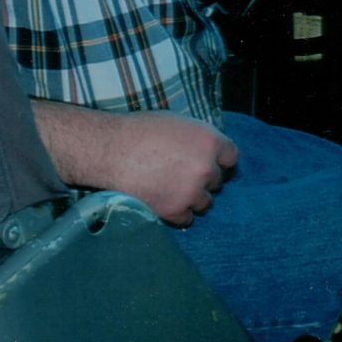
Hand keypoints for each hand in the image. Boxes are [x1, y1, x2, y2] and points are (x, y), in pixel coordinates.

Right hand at [29, 102, 237, 226]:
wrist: (110, 151)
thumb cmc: (138, 131)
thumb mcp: (175, 122)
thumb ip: (196, 137)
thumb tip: (204, 149)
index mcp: (208, 140)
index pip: (231, 156)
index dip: (219, 159)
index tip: (210, 162)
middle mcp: (206, 167)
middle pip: (217, 180)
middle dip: (203, 178)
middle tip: (182, 174)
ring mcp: (192, 192)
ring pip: (205, 202)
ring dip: (192, 197)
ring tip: (170, 188)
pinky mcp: (176, 211)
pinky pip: (187, 219)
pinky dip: (178, 213)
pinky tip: (164, 201)